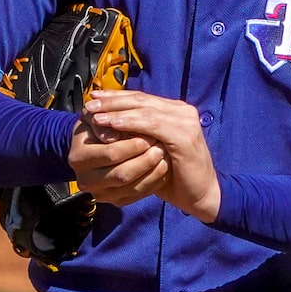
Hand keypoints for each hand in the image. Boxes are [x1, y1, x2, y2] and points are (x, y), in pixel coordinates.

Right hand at [67, 121, 167, 205]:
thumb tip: (112, 136)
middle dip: (146, 159)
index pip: (110, 154)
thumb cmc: (97, 126)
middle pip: (122, 174)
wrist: (94, 146)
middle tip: (161, 146)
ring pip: (133, 187)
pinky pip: (139, 195)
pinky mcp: (116, 201)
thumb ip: (102, 121)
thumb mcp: (94, 116)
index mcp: (79, 158)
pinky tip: (164, 167)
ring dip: (153, 171)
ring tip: (164, 154)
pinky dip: (155, 181)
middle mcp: (86, 180)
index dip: (132, 144)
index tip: (150, 133)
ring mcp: (101, 194)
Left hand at [84, 89, 220, 223]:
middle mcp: (182, 111)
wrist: (201, 194)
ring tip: (95, 115)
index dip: (117, 97)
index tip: (94, 99)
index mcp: (175, 112)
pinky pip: (151, 125)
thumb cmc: (175, 176)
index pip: (142, 98)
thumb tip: (107, 128)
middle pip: (141, 100)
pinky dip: (130, 123)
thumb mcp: (151, 151)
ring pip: (144, 110)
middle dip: (113, 101)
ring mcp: (184, 121)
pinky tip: (112, 124)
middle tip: (90, 103)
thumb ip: (138, 136)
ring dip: (117, 111)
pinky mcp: (183, 135)